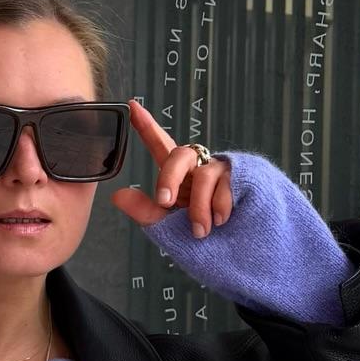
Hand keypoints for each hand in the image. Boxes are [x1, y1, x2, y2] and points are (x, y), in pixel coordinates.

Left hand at [109, 97, 233, 239]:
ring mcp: (222, 171)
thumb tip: (117, 195)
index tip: (131, 106)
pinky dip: (220, 207)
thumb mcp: (169, 228)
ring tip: (201, 230)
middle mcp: (199, 168)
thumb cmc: (204, 241)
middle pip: (180, 155)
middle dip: (170, 177)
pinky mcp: (242, 176)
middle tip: (165, 201)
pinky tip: (223, 220)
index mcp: (180, 177)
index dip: (147, 127)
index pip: (161, 147)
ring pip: (203, 176)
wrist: (239, 254)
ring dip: (199, 208)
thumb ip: (145, 211)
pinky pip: (226, 184)